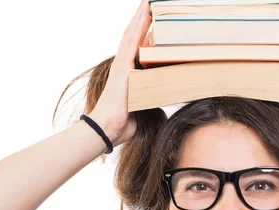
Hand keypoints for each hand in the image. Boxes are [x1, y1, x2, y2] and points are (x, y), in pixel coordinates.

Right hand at [88, 0, 151, 146]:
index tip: (156, 20)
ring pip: (133, 34)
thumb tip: (169, 106)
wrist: (109, 128)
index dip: (147, 34)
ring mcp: (123, 64)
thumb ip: (158, 103)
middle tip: (152, 4)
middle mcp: (126, 65)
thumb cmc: (126, 123)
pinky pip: (132, 41)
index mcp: (132, 74)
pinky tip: (145, 12)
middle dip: (144, 20)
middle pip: (136, 37)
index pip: (141, 49)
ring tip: (149, 2)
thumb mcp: (149, 109)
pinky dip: (138, 26)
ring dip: (141, 17)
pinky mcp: (122, 66)